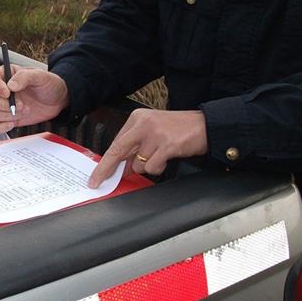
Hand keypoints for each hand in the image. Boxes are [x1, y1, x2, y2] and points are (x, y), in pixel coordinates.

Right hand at [0, 65, 69, 133]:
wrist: (58, 101)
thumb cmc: (49, 84)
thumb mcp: (40, 76)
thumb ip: (24, 77)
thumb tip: (10, 85)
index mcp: (7, 76)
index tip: (8, 93)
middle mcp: (2, 91)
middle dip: (5, 105)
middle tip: (22, 105)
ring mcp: (4, 106)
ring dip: (9, 115)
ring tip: (26, 111)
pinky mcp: (8, 119)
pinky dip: (1, 127)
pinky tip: (12, 124)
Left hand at [88, 109, 207, 187]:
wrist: (205, 125)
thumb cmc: (178, 129)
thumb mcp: (152, 130)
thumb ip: (135, 145)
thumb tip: (119, 166)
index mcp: (137, 118)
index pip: (115, 143)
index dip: (104, 162)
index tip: (95, 175)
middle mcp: (144, 124)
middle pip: (118, 152)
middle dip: (106, 170)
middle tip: (97, 182)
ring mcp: (155, 134)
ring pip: (137, 164)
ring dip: (147, 166)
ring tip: (160, 155)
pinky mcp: (167, 145)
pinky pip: (152, 167)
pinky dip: (158, 168)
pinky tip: (166, 158)